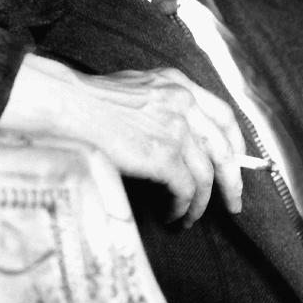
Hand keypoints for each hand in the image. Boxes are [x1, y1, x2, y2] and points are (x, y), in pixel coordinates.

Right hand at [0, 53, 245, 223]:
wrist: (65, 105)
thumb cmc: (89, 100)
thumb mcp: (137, 88)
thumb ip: (162, 104)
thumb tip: (178, 136)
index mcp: (178, 84)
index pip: (224, 115)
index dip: (236, 144)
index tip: (237, 165)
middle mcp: (184, 103)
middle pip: (225, 148)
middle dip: (232, 181)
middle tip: (234, 204)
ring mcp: (175, 129)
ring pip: (206, 175)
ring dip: (201, 203)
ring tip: (190, 219)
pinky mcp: (162, 155)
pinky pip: (185, 189)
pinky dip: (182, 207)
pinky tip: (172, 216)